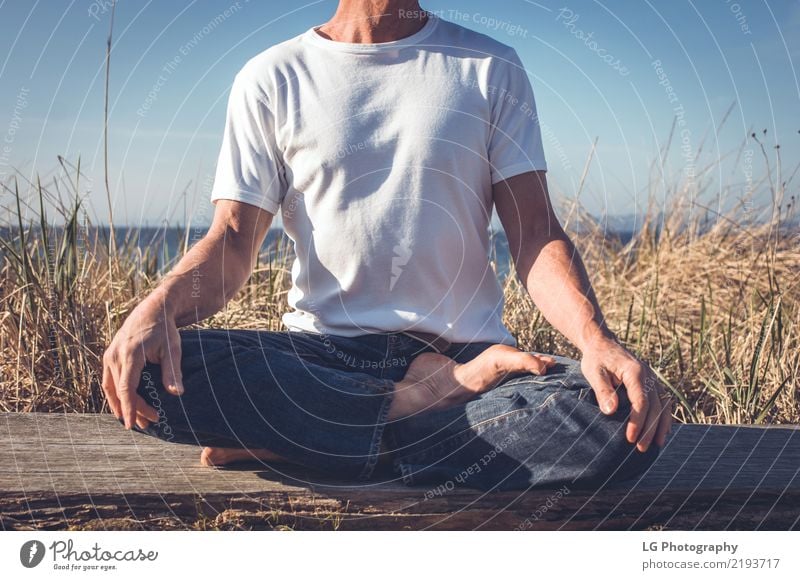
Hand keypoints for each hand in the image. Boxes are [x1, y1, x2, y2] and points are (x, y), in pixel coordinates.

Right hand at [101, 296, 183, 429]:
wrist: (153, 310)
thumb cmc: (165, 330)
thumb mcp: (172, 349)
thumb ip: (172, 371)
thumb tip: (177, 394)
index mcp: (130, 355)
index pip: (127, 388)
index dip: (129, 408)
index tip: (132, 424)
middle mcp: (115, 355)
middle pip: (120, 391)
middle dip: (132, 410)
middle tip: (149, 424)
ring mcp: (109, 355)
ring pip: (110, 387)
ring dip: (120, 405)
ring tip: (136, 420)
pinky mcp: (109, 355)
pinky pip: (108, 380)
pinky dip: (115, 394)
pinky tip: (125, 405)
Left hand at [580, 338, 671, 451]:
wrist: (603, 344)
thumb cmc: (596, 359)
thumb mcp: (593, 372)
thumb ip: (602, 390)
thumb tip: (611, 411)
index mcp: (635, 372)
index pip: (641, 402)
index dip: (638, 422)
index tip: (631, 439)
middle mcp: (648, 375)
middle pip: (655, 406)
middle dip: (649, 429)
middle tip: (641, 449)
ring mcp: (652, 379)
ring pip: (663, 405)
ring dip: (661, 425)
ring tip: (656, 445)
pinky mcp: (651, 383)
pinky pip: (663, 401)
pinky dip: (664, 416)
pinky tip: (661, 431)